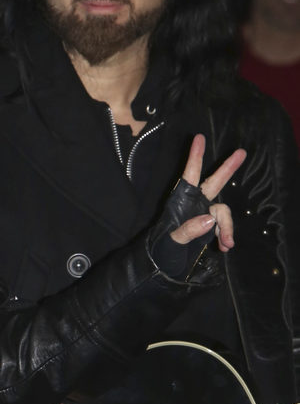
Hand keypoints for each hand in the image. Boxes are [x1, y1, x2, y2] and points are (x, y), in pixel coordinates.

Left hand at [167, 134, 244, 250]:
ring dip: (227, 227)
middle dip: (227, 168)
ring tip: (227, 244)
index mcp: (181, 200)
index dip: (195, 157)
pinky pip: (224, 226)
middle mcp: (194, 203)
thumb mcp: (171, 241)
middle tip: (242, 152)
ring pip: (223, 212)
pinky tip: (225, 247)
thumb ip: (188, 231)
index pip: (189, 175)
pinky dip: (226, 236)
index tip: (199, 138)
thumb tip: (210, 220)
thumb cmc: (161, 250)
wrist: (164, 265)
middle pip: (214, 182)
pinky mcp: (211, 226)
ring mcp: (203, 214)